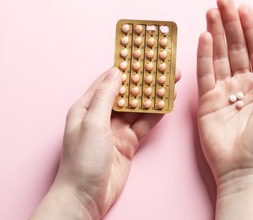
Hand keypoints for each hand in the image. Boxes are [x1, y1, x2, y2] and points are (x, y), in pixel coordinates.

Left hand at [31, 67, 180, 218]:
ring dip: (153, 96)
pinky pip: (144, 124)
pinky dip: (155, 115)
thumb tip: (116, 72)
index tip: (143, 55)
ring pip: (138, 108)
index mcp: (87, 107)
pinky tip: (167, 105)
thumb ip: (105, 96)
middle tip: (164, 69)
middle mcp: (102, 115)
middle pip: (127, 93)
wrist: (86, 196)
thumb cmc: (82, 160)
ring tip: (171, 83)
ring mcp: (116, 129)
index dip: (127, 67)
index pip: (109, 80)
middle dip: (145, 81)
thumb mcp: (92, 122)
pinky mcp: (128, 142)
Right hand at [196, 0, 252, 184]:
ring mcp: (224, 91)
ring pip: (219, 55)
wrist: (246, 168)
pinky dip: (204, 55)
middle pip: (235, 47)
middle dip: (229, 23)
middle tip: (222, 1)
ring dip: (215, 33)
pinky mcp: (207, 100)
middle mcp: (243, 83)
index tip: (243, 8)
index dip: (250, 28)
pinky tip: (204, 37)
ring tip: (211, 12)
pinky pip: (205, 73)